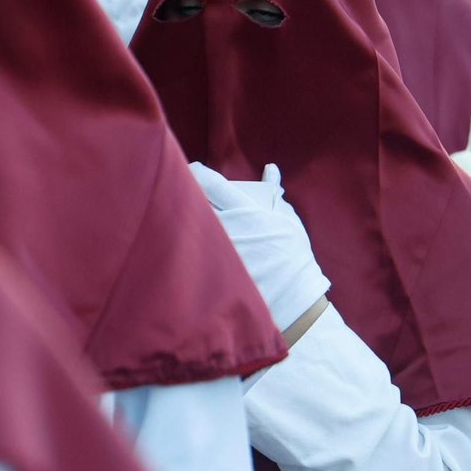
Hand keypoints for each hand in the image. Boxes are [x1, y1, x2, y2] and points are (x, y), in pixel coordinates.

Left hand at [189, 162, 329, 334]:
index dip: (197, 172)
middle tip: (180, 192)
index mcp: (245, 212)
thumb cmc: (293, 257)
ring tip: (176, 220)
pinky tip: (181, 250)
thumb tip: (270, 169)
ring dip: (181, 222)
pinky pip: (190, 256)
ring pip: (187, 228)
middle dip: (184, 195)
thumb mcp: (288, 220)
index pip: (211, 183)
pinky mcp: (208, 273)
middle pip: (191, 203)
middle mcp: (225, 229)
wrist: (293, 301)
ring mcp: (214, 252)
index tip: (191, 169)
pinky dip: (185, 250)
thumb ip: (275, 193)